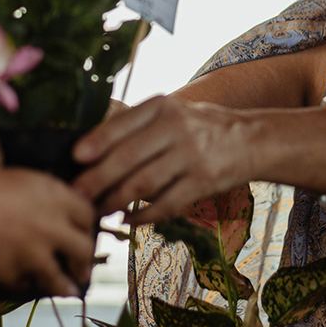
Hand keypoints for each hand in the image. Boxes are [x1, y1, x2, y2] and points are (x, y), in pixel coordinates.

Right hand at [0, 126, 95, 296]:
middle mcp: (54, 226)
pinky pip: (28, 284)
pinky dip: (29, 287)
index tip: (83, 226)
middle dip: (84, 259)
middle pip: (84, 247)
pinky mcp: (18, 274)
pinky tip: (26, 288)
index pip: (86, 211)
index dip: (86, 221)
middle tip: (83, 266)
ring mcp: (38, 254)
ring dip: (66, 283)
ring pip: (62, 275)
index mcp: (54, 196)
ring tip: (69, 290)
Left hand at [71, 95, 252, 223]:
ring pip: (144, 183)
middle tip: (76, 194)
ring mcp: (191, 155)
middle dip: (97, 179)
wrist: (250, 139)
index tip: (75, 157)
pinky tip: (127, 219)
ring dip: (115, 200)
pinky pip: (166, 203)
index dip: (97, 141)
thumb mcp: (170, 113)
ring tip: (96, 210)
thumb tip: (88, 149)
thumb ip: (136, 126)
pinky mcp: (203, 182)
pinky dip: (143, 216)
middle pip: (129, 157)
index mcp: (162, 106)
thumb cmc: (197, 127)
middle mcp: (176, 127)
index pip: (123, 123)